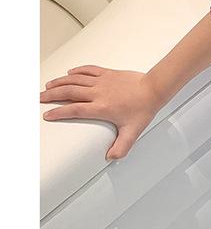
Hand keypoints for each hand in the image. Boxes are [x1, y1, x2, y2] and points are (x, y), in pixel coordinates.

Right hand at [40, 65, 162, 160]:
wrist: (154, 88)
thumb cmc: (144, 107)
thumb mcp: (133, 132)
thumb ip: (121, 147)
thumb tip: (111, 158)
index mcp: (101, 107)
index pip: (74, 109)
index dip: (59, 112)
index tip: (47, 115)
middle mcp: (98, 93)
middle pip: (69, 92)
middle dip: (52, 95)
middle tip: (39, 97)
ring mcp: (102, 81)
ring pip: (76, 79)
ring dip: (60, 82)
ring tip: (49, 85)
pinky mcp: (108, 73)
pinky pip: (89, 70)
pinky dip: (78, 71)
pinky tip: (70, 72)